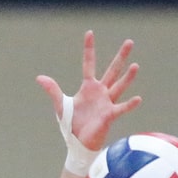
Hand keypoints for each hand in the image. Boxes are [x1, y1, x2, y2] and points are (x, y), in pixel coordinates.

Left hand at [36, 30, 141, 151]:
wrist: (78, 143)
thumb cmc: (71, 125)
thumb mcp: (61, 106)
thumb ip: (53, 90)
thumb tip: (39, 77)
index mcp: (88, 87)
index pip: (89, 64)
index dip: (89, 49)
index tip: (90, 33)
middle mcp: (100, 92)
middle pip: (112, 70)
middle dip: (120, 57)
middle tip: (130, 42)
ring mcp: (107, 103)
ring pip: (119, 86)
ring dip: (127, 77)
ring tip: (135, 65)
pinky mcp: (109, 115)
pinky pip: (121, 108)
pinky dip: (129, 104)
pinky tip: (138, 98)